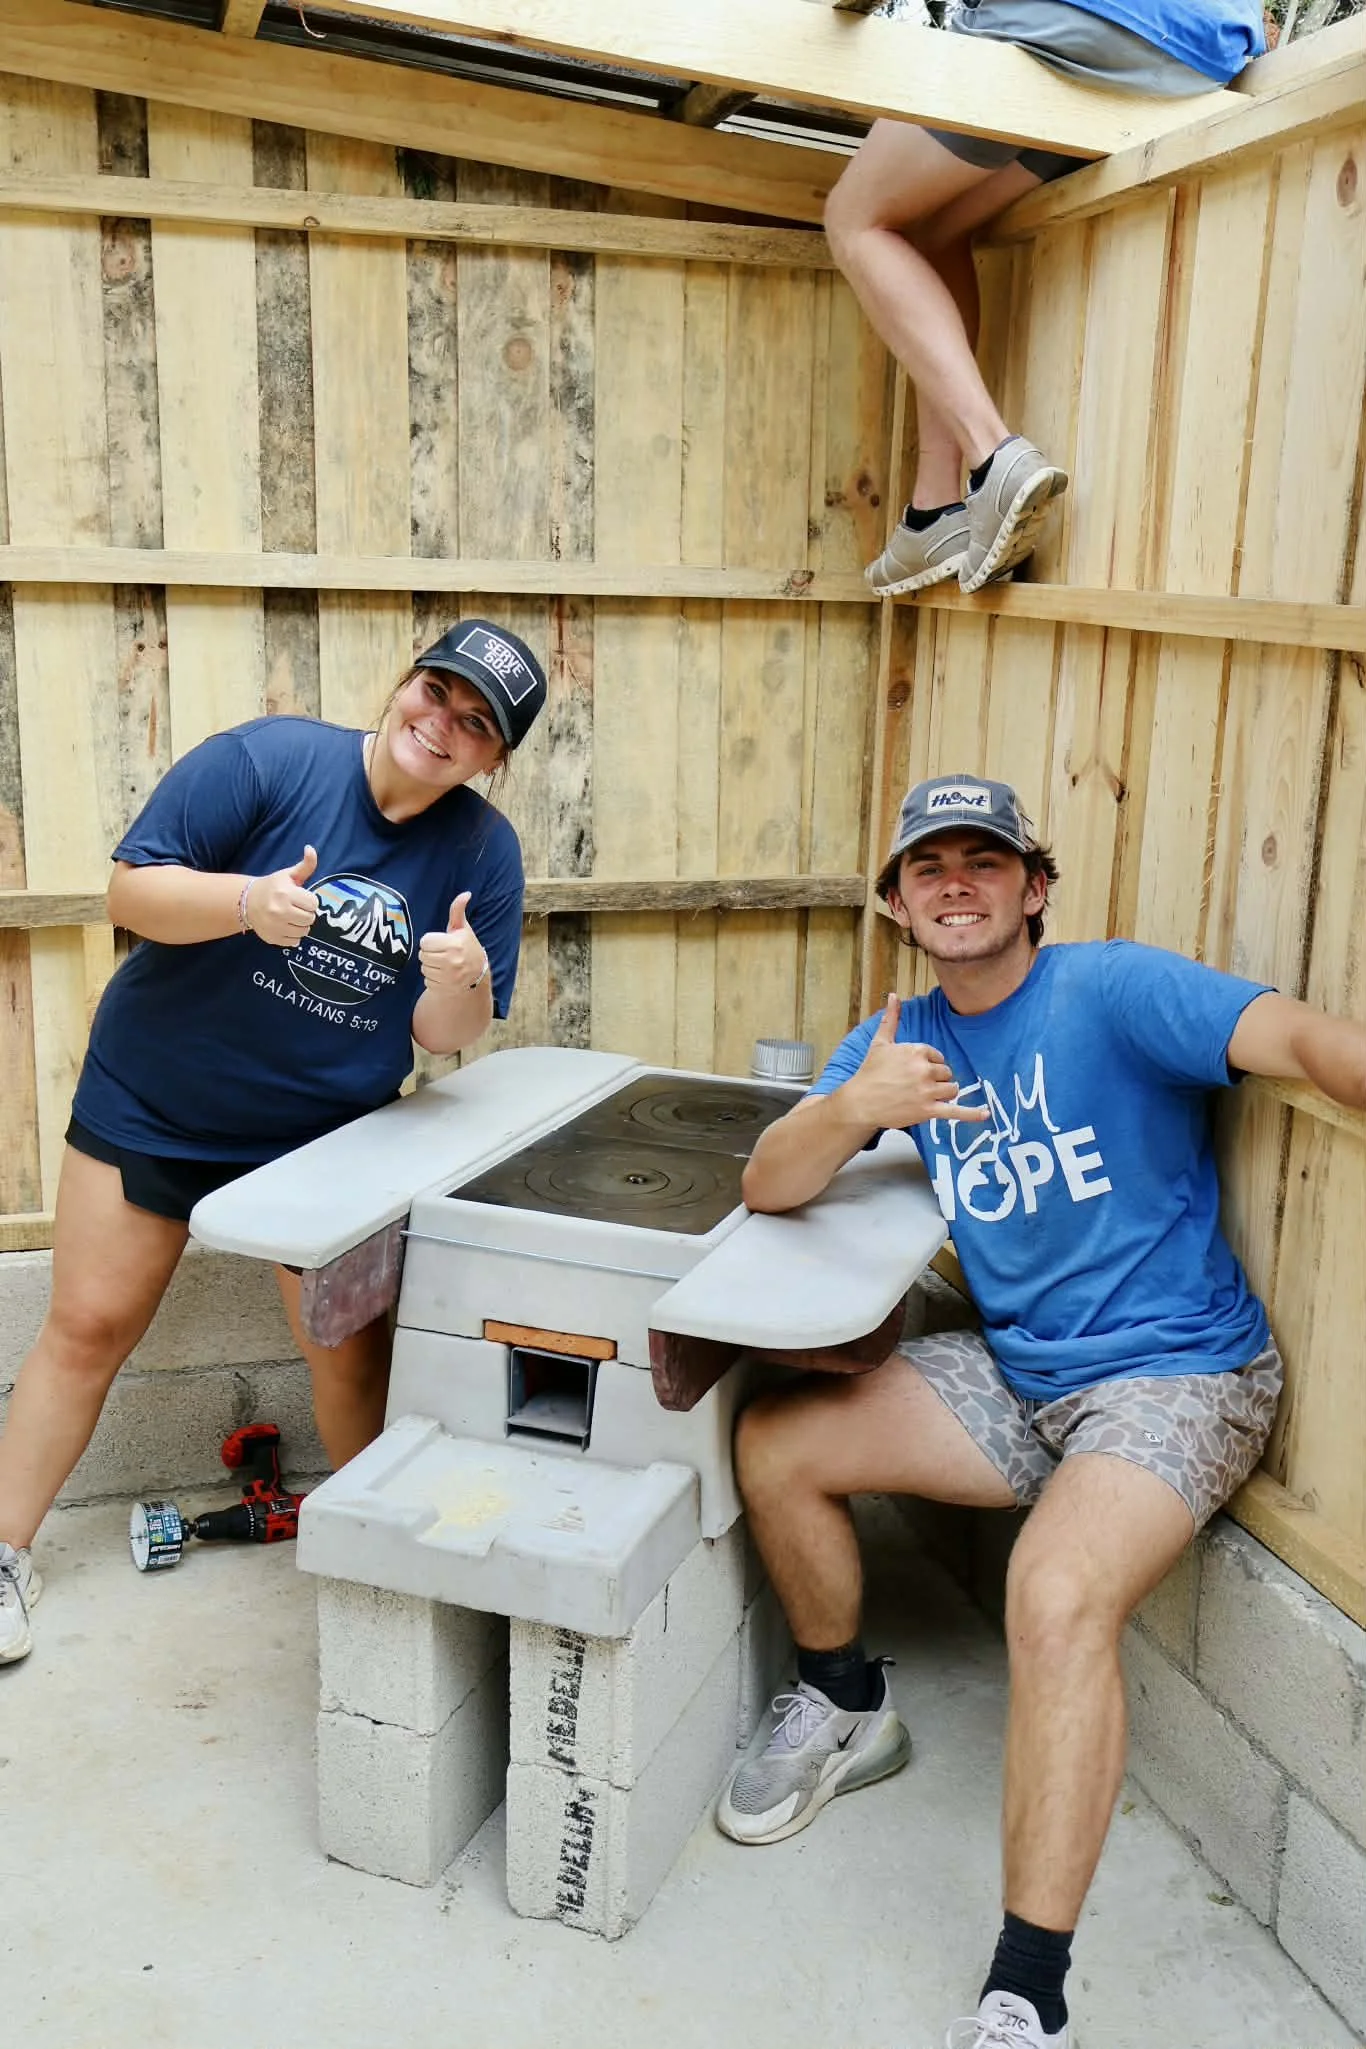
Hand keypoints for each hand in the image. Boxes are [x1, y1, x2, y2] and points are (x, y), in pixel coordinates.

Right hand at [245, 846, 318, 947]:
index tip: (301, 898)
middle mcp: (279, 911)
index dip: (309, 901)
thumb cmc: (272, 887)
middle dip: (306, 913)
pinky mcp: (272, 938)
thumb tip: (311, 848)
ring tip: (291, 917)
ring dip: (301, 925)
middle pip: (310, 919)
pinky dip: (293, 935)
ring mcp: (275, 926)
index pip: (313, 904)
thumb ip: (305, 865)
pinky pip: (294, 942)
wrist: (246, 901)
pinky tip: (285, 925)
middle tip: (296, 908)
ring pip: (304, 932)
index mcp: (285, 893)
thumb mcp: (288, 874)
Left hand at [418, 891, 488, 995]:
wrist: (478, 973)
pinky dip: (433, 978)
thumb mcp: (463, 928)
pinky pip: (427, 981)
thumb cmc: (467, 946)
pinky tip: (444, 975)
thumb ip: (458, 911)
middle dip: (430, 953)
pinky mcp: (445, 988)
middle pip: (422, 955)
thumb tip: (466, 893)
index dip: (431, 941)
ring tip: (444, 964)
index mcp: (455, 944)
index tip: (441, 942)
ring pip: (424, 968)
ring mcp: (449, 977)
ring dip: (431, 966)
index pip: (425, 941)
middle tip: (442, 953)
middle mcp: (452, 961)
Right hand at [845, 993, 989, 1129]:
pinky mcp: (928, 1111)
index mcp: (917, 1051)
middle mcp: (924, 1070)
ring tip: (924, 1097)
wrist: (860, 1102)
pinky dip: (972, 1114)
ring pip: (951, 1090)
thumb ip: (892, 1018)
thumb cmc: (869, 1072)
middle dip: (936, 1080)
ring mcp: (927, 1091)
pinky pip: (956, 1112)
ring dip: (943, 1093)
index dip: (929, 1065)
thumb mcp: (880, 1042)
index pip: (938, 1057)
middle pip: (946, 1073)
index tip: (913, 1072)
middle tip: (915, 1086)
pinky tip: (985, 1114)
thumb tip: (894, 995)